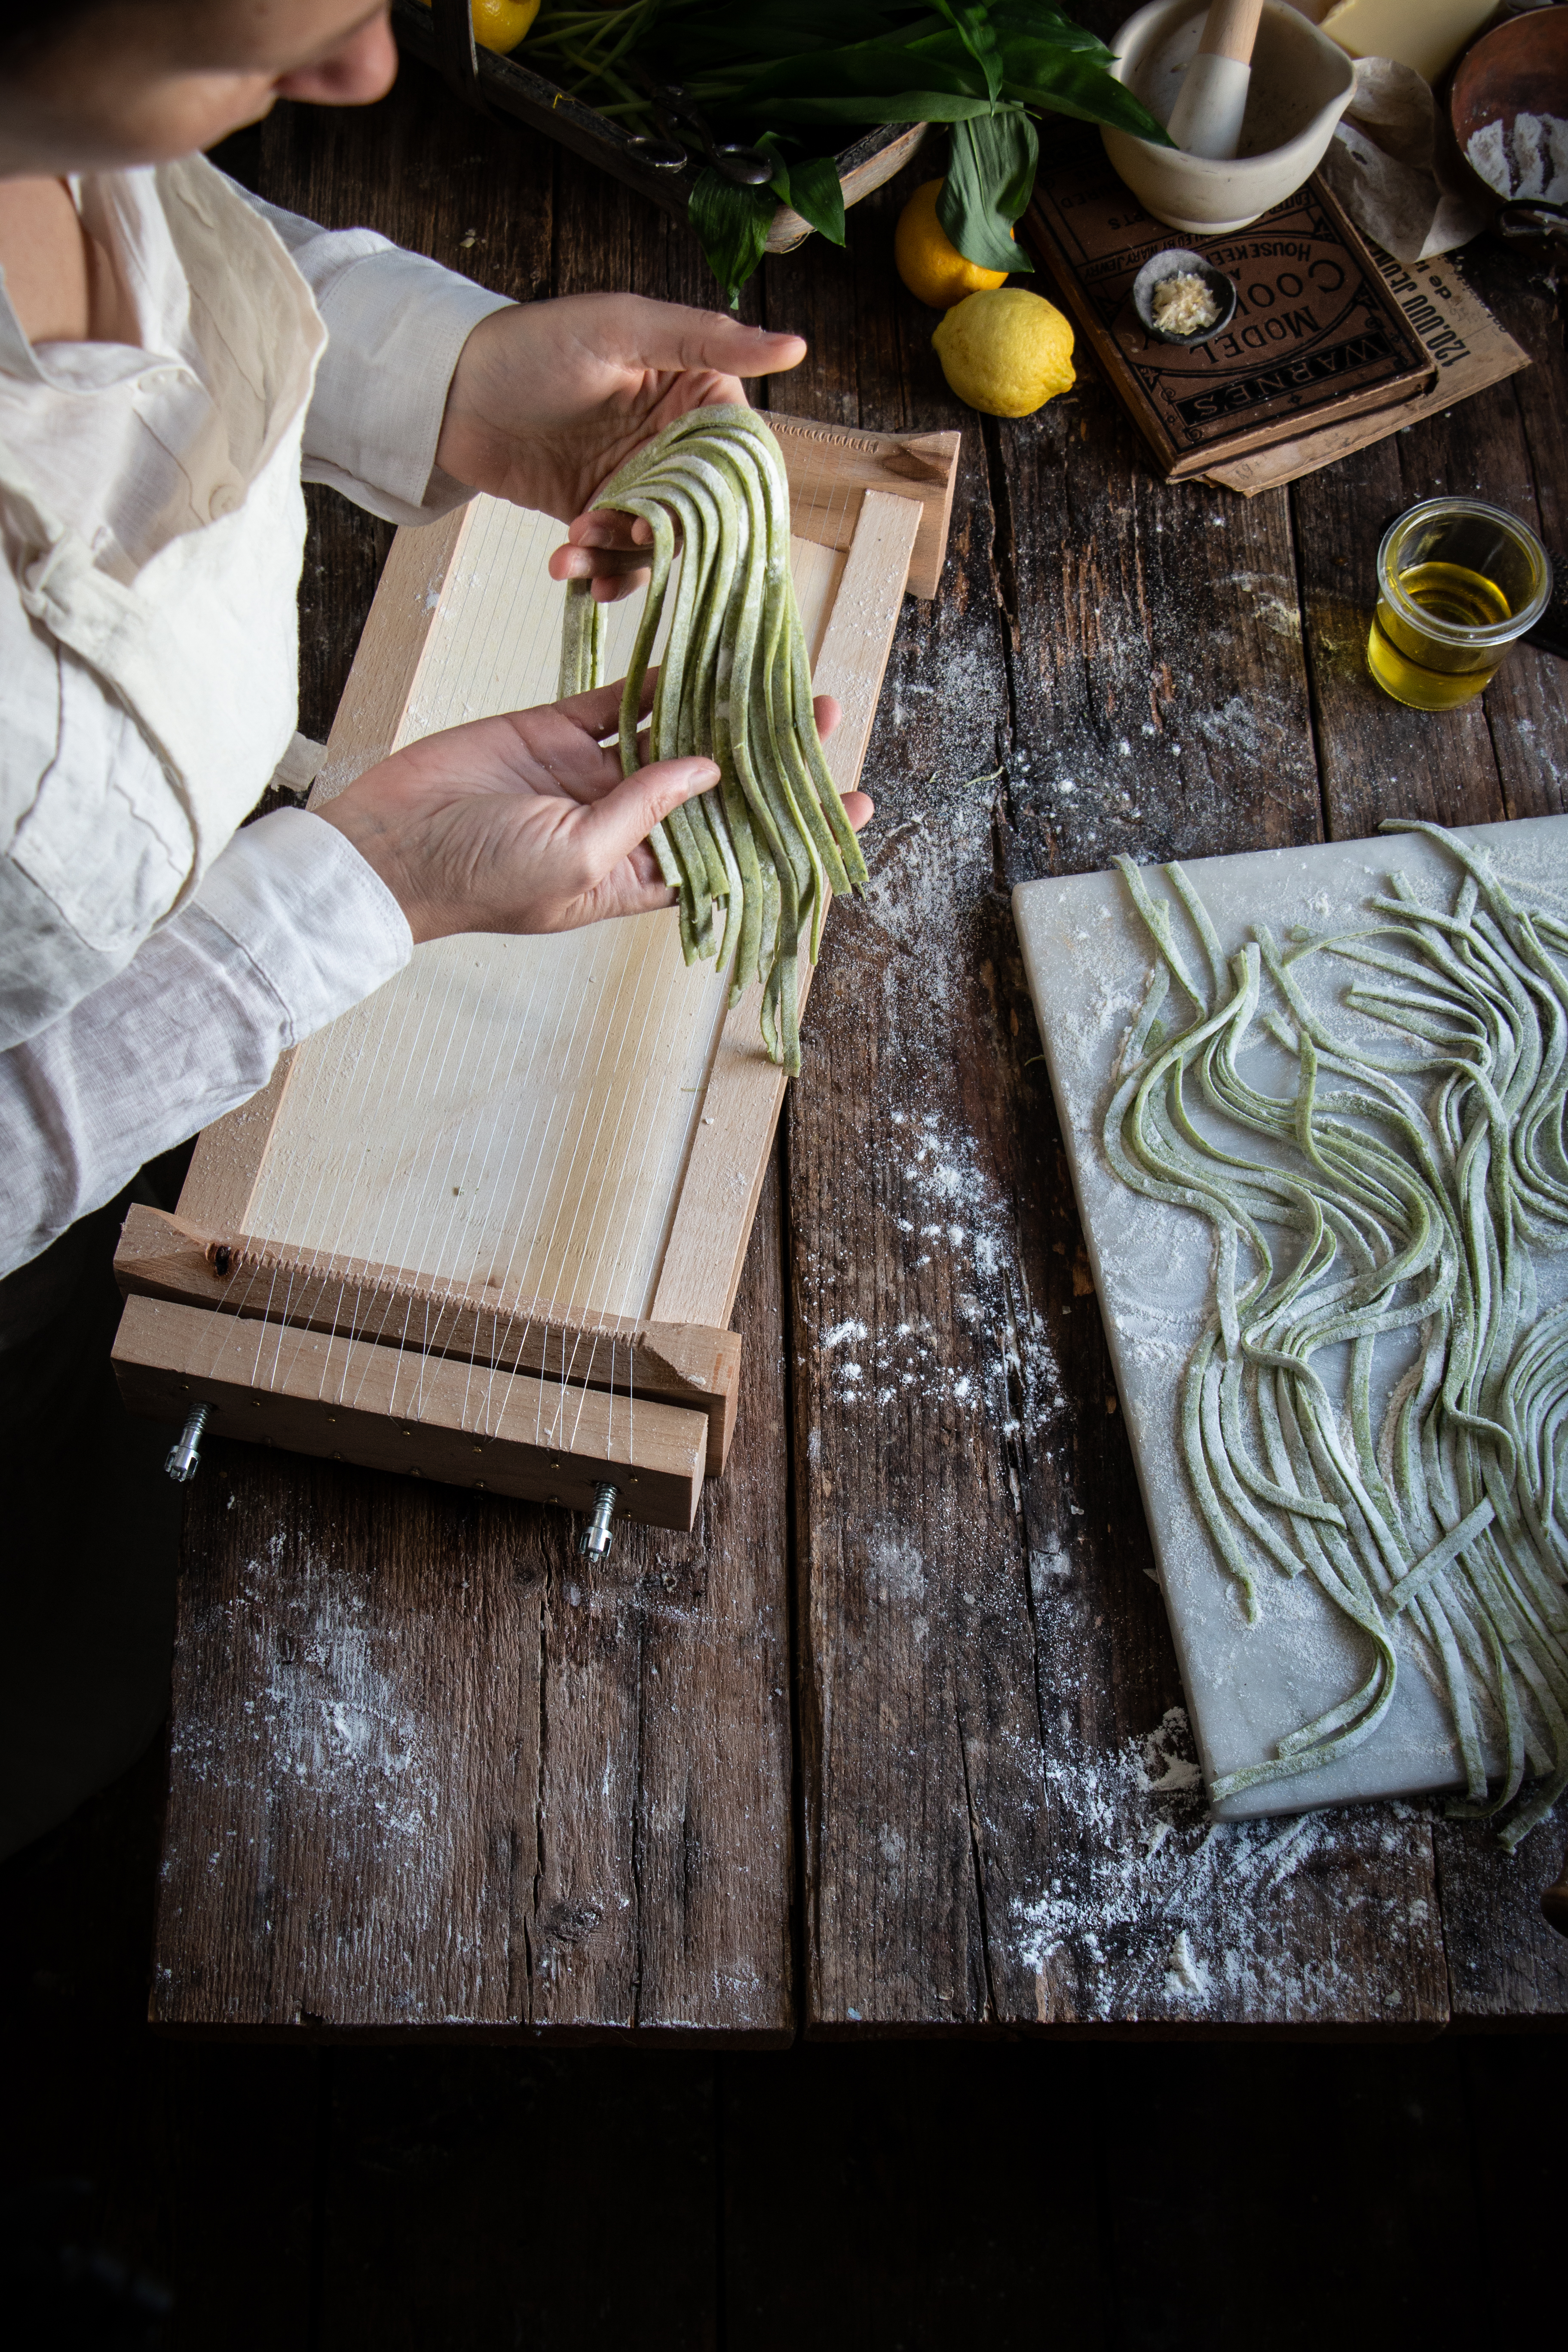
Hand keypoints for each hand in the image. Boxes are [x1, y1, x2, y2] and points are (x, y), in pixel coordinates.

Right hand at [318, 682, 862, 946]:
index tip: (850, 808)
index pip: (733, 852)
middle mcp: (625, 825)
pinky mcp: (559, 730)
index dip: (788, 830)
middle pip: (715, 789)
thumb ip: (645, 811)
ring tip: (781, 682)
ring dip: (722, 710)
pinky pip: (621, 699)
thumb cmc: (480, 876)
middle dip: (767, 758)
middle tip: (823, 720)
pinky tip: (707, 653)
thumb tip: (709, 769)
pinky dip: (660, 677)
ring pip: (674, 735)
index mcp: (636, 876)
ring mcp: (593, 774)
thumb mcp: (576, 860)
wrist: (388, 844)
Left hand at [434, 293, 805, 601]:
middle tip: (628, 535)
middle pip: (700, 511)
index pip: (738, 454)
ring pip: (656, 544)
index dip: (722, 489)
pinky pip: (615, 560)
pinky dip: (597, 571)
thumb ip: (706, 339)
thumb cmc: (534, 343)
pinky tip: (569, 567)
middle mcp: (671, 442)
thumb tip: (794, 345)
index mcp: (693, 392)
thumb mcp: (624, 328)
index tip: (694, 510)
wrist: (449, 390)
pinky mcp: (597, 515)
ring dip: (619, 557)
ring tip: (574, 542)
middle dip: (663, 532)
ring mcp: (634, 484)